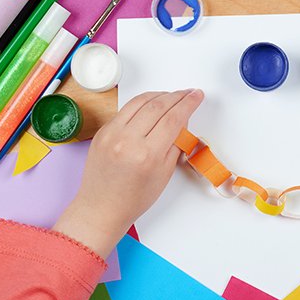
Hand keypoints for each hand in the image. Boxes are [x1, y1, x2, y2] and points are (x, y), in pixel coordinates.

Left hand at [53, 90, 203, 257]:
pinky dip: (142, 103)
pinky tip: (152, 103)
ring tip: (172, 96)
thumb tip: (182, 120)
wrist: (102, 207)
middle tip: (188, 93)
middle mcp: (127, 141)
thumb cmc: (135, 197)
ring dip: (159, 95)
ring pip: (140, 102)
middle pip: (158, 106)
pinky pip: (126, 109)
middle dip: (177, 96)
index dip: (188, 104)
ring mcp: (111, 134)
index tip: (196, 96)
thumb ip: (175, 143)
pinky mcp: (102, 131)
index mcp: (147, 155)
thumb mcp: (165, 173)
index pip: (173, 119)